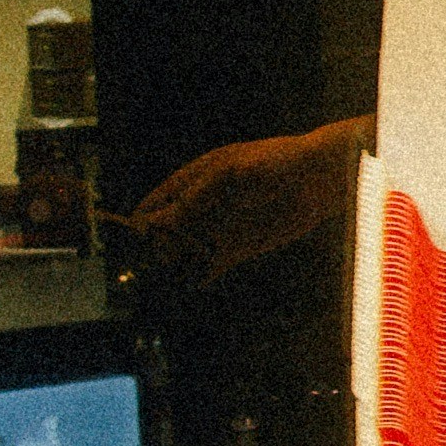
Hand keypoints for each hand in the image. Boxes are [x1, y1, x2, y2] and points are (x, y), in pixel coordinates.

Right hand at [126, 121, 367, 287]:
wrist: (319, 178)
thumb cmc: (275, 162)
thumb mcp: (230, 175)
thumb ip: (194, 199)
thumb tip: (159, 221)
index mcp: (199, 176)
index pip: (161, 198)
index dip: (143, 216)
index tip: (126, 232)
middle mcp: (207, 203)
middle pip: (171, 228)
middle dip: (155, 245)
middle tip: (140, 265)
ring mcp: (223, 225)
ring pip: (189, 248)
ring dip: (175, 263)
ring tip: (158, 279)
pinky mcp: (240, 246)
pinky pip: (213, 263)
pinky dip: (201, 273)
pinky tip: (191, 283)